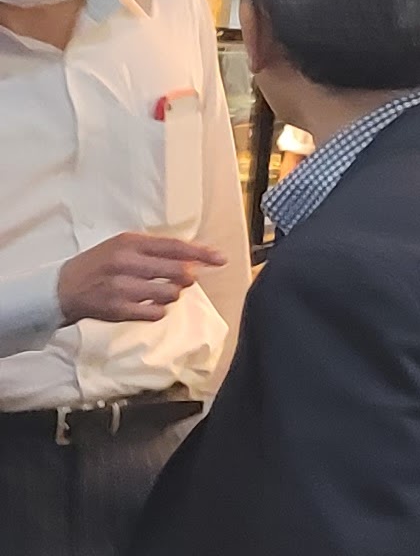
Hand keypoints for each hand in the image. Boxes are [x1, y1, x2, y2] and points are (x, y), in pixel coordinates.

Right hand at [57, 232, 222, 325]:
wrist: (63, 287)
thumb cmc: (100, 264)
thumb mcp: (123, 246)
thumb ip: (155, 250)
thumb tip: (193, 259)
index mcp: (130, 242)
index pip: (175, 247)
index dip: (201, 254)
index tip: (221, 259)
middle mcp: (126, 262)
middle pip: (178, 272)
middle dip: (187, 278)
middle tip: (182, 280)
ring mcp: (121, 287)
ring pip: (169, 294)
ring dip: (172, 295)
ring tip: (159, 292)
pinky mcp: (117, 309)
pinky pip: (155, 313)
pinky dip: (158, 310)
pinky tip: (148, 305)